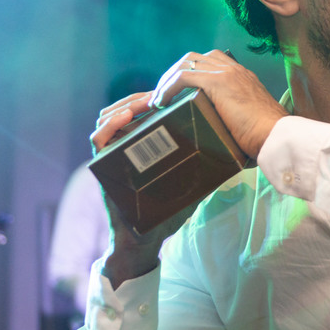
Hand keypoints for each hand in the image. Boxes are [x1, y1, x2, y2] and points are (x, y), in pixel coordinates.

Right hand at [92, 91, 197, 282]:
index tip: (174, 93)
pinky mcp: (100, 167)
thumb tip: (231, 154)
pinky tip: (126, 118)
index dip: (156, 99)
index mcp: (144, 146)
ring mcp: (110, 154)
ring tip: (144, 102)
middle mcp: (124, 146)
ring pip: (107, 118)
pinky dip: (109, 126)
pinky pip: (98, 140)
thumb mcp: (189, 183)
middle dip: (141, 98)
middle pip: (126, 110)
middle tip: (160, 92)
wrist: (146, 237)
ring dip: (125, 107)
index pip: (145, 113)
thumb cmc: (167, 211)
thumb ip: (204, 168)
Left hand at [149, 50, 288, 159]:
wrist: (277, 135)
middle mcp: (234, 69)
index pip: (210, 61)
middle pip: (194, 58)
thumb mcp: (250, 118)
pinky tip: (161, 102)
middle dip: (174, 73)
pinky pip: (183, 77)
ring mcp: (227, 73)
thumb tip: (225, 132)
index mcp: (243, 76)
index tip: (177, 91)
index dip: (190, 72)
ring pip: (185, 64)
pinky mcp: (218, 82)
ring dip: (167, 80)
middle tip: (162, 94)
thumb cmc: (267, 135)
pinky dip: (167, 88)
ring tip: (158, 99)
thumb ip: (237, 115)